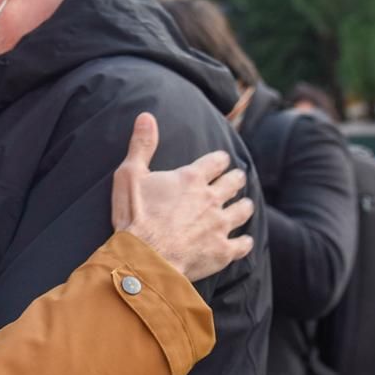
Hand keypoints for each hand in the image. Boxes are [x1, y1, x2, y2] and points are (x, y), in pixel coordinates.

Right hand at [113, 113, 253, 280]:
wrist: (144, 258)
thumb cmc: (134, 217)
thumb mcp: (129, 175)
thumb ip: (141, 145)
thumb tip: (146, 116)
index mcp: (191, 178)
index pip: (216, 161)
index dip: (220, 160)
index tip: (222, 161)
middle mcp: (211, 198)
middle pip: (234, 183)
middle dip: (236, 179)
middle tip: (237, 179)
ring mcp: (219, 225)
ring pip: (243, 211)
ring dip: (244, 206)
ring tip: (244, 206)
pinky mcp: (222, 251)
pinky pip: (242, 244)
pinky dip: (244, 242)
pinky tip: (243, 241)